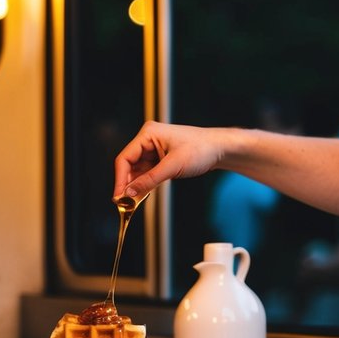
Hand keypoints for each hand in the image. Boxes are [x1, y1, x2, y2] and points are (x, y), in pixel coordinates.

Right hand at [113, 121, 228, 201]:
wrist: (220, 149)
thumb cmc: (201, 149)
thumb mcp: (173, 166)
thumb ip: (149, 180)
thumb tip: (129, 193)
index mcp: (148, 133)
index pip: (125, 158)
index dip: (120, 179)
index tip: (118, 197)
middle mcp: (148, 139)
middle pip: (129, 165)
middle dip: (126, 184)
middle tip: (124, 204)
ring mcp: (154, 149)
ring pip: (137, 171)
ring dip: (135, 186)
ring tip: (131, 203)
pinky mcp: (160, 158)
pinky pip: (146, 173)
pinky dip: (144, 184)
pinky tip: (140, 196)